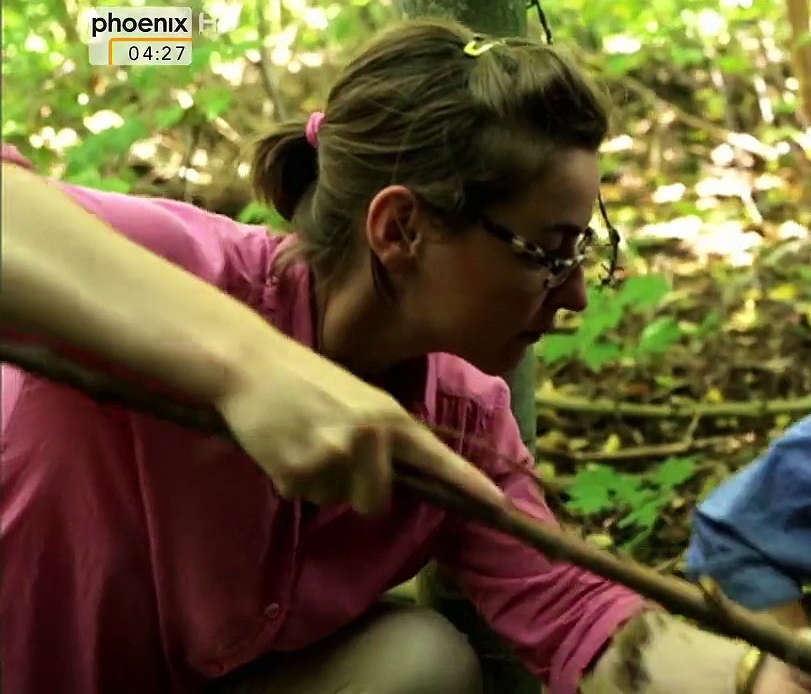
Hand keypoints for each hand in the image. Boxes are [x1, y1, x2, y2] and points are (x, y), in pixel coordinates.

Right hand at [214, 342, 505, 514]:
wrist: (252, 365)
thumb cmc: (308, 381)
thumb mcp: (361, 398)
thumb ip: (387, 435)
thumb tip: (410, 473)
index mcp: (391, 417)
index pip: (438, 458)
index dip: (469, 484)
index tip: (499, 505)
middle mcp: (370, 439)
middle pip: (378, 502)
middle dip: (357, 491)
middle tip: (333, 453)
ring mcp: (333, 457)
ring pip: (337, 500)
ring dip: (321, 483)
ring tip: (305, 441)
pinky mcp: (297, 473)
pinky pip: (303, 497)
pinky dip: (292, 479)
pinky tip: (283, 446)